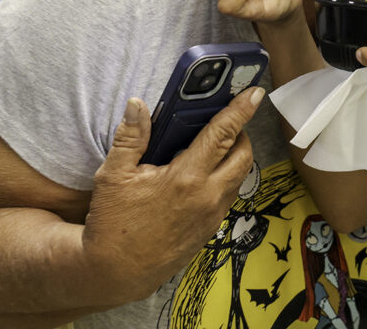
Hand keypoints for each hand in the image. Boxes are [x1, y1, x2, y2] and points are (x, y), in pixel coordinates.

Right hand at [82, 88, 262, 300]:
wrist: (114, 273)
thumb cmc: (112, 224)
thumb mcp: (113, 175)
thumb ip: (130, 137)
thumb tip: (137, 105)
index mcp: (186, 178)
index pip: (223, 134)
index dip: (241, 110)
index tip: (255, 93)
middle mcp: (207, 196)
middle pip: (244, 155)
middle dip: (241, 133)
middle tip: (225, 123)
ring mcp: (212, 215)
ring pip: (239, 177)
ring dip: (234, 158)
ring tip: (212, 148)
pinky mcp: (210, 230)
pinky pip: (228, 196)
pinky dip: (224, 179)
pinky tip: (201, 177)